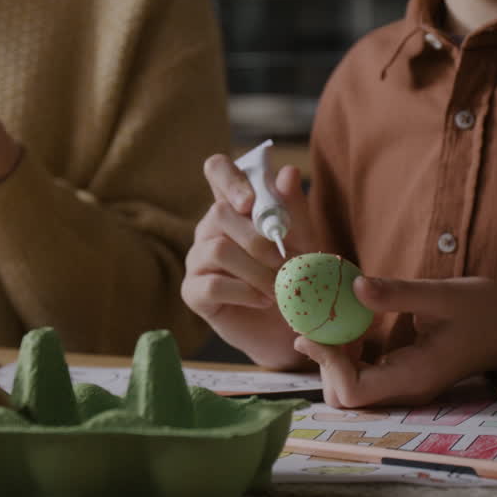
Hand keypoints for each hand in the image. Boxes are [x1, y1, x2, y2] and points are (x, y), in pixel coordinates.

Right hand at [181, 154, 316, 368]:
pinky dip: (244, 292)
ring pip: (217, 249)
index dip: (229, 178)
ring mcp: (197, 260)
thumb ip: (294, 209)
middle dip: (257, 239)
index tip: (251, 201)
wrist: (291, 326)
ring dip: (255, 270)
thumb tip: (286, 172)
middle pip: (219, 213)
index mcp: (234, 207)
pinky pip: (211, 284)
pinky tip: (264, 300)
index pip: (217, 170)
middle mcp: (210, 229)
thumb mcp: (304, 241)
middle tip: (284, 262)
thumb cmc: (295, 276)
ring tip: (279, 288)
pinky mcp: (193, 292)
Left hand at [294, 277, 496, 407]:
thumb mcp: (443, 295)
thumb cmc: (488, 311)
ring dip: (336, 359)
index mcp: (414, 376)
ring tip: (338, 321)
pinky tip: (358, 327)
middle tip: (322, 323)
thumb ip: (398, 293)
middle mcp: (407, 389)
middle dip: (326, 363)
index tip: (315, 330)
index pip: (352, 392)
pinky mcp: (406, 376)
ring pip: (352, 390)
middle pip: (345, 397)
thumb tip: (355, 286)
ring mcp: (407, 386)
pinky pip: (366, 377)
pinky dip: (351, 356)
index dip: (327, 364)